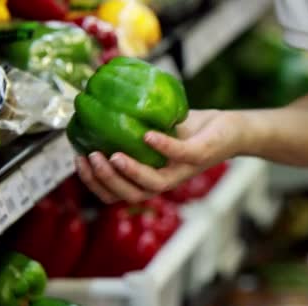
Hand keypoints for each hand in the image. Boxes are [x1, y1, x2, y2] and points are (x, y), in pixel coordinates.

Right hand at [75, 110, 245, 203]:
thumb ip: (129, 125)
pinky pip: (182, 154)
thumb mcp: (155, 127)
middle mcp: (166, 179)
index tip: (77, 161)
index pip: (117, 193)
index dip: (95, 184)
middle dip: (106, 181)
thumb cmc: (191, 129)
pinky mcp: (202, 154)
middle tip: (90, 158)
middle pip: (131, 195)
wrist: (230, 128)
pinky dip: (163, 146)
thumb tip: (93, 107)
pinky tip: (147, 135)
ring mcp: (184, 170)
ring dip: (130, 172)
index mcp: (151, 176)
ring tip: (112, 155)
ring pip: (154, 185)